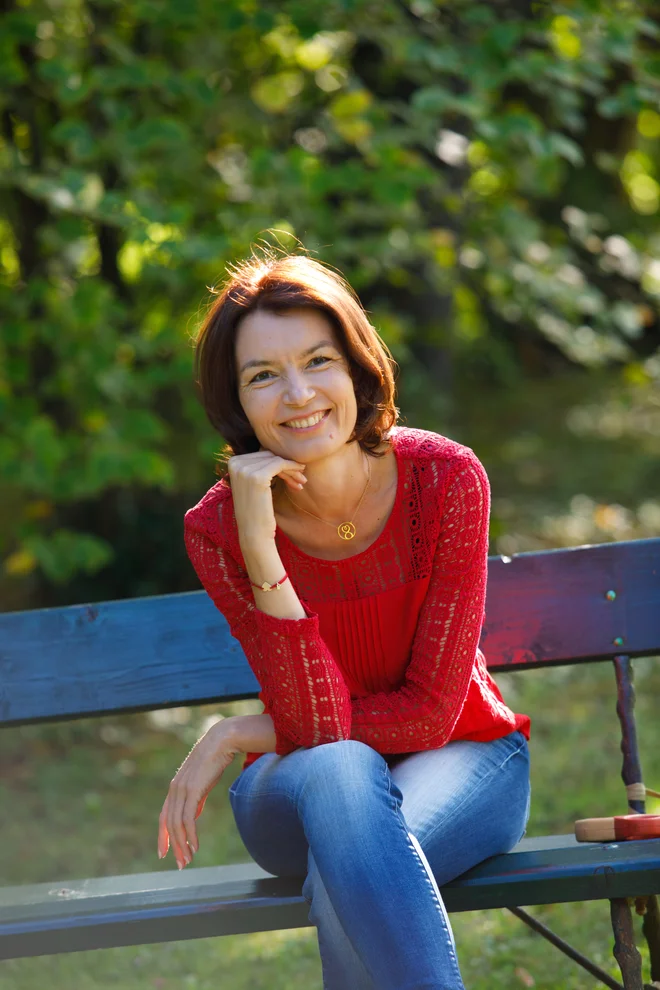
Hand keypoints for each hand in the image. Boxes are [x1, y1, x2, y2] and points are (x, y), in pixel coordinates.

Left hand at [158, 718, 239, 868]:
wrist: (221, 741)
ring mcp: (182, 790)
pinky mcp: (193, 790)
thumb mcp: (201, 783)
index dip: (163, 836)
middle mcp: (174, 790)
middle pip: (169, 824)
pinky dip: (190, 835)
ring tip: (188, 860)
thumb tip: (193, 815)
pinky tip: (196, 846)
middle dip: (173, 846)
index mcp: (175, 788)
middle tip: (179, 864)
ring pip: (177, 825)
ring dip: (182, 845)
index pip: (164, 817)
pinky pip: (188, 819)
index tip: (164, 853)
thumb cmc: (214, 760)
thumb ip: (195, 799)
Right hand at [228, 445, 306, 544]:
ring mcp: (245, 469)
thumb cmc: (256, 510)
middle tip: (300, 480)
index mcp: (233, 462)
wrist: (254, 534)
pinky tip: (300, 481)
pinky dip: (292, 469)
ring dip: (292, 471)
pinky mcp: (258, 476)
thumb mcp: (252, 485)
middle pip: (269, 455)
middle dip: (287, 467)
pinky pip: (280, 464)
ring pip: (277, 460)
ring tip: (301, 482)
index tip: (292, 475)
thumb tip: (273, 448)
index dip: (279, 463)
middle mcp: (236, 463)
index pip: (262, 454)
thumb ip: (257, 466)